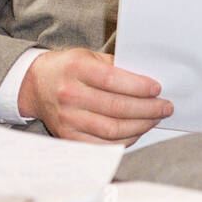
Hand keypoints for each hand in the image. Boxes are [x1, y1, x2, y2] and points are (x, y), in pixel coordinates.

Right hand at [18, 49, 172, 144]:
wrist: (36, 86)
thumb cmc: (68, 69)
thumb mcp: (89, 57)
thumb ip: (115, 67)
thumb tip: (148, 81)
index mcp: (76, 69)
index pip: (113, 80)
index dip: (139, 87)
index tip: (157, 89)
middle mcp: (70, 95)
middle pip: (117, 108)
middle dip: (148, 109)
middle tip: (165, 107)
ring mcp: (68, 119)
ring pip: (113, 130)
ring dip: (141, 126)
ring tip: (155, 119)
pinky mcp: (69, 137)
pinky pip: (104, 145)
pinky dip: (125, 140)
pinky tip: (137, 131)